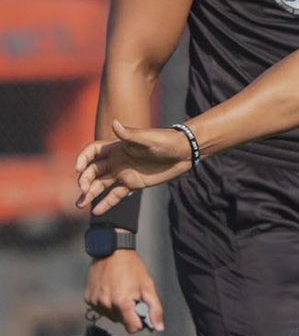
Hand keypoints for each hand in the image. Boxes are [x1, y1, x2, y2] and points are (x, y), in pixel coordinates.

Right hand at [76, 121, 192, 214]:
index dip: (83, 159)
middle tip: (83, 191)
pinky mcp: (133, 184)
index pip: (93, 152)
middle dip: (85, 180)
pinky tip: (96, 212)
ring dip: (90, 194)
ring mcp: (124, 173)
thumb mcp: (148, 138)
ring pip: (101, 184)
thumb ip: (130, 135)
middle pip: (93, 170)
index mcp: (117, 147)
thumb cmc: (165, 140)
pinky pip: (116, 195)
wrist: (183, 153)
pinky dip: (106, 203)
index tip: (79, 169)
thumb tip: (114, 123)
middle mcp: (117, 160)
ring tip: (80, 205)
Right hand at [84, 249, 164, 332]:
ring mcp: (95, 302)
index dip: (140, 321)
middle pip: (122, 322)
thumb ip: (155, 309)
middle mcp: (106, 305)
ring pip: (111, 316)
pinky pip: (100, 309)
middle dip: (129, 313)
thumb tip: (159, 328)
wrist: (112, 251)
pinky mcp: (88, 298)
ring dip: (117, 309)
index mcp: (122, 303)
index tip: (141, 309)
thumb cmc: (132, 268)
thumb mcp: (148, 287)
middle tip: (131, 296)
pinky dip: (107, 304)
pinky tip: (111, 290)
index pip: (133, 328)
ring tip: (121, 291)